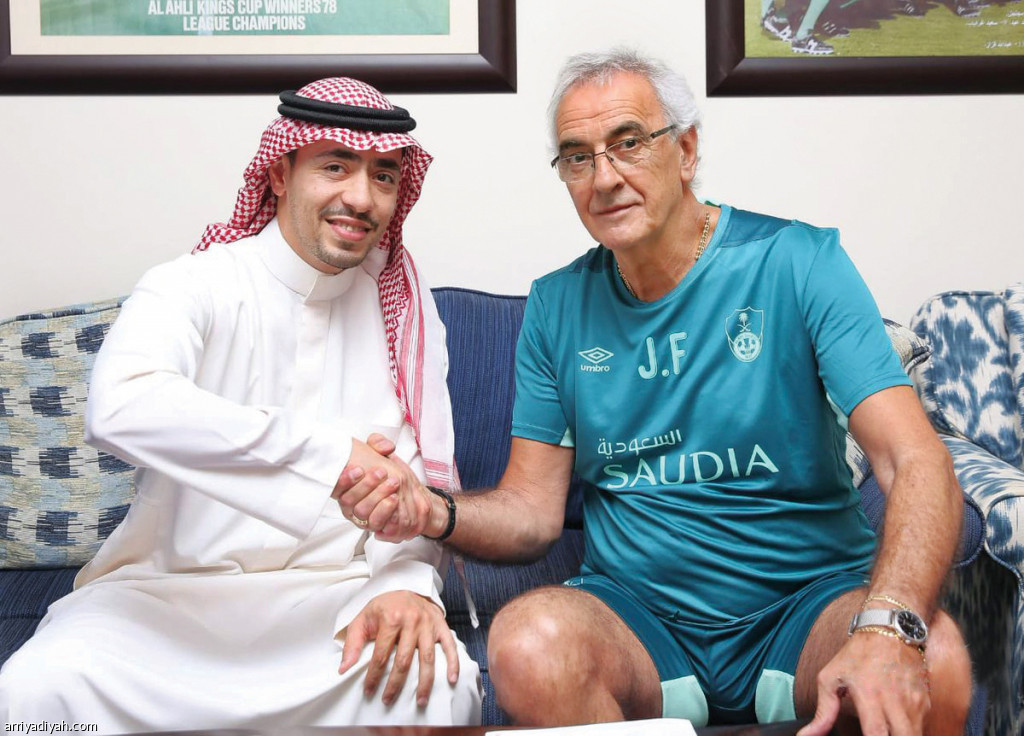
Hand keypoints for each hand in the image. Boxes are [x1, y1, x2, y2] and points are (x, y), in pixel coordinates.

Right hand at [334, 434, 436, 541]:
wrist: (402, 488)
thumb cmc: (385, 469)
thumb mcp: (380, 452)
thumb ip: (379, 443)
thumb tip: (385, 447)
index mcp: (343, 485)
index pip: (334, 487)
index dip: (344, 480)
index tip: (359, 469)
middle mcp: (348, 502)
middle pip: (348, 500)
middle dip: (366, 485)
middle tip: (381, 472)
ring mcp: (360, 516)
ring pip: (362, 511)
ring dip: (377, 496)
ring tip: (392, 483)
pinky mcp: (374, 525)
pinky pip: (375, 523)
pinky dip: (385, 511)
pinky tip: (394, 498)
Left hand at [337, 591, 459, 707]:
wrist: (406, 587)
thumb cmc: (383, 607)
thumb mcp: (363, 619)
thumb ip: (352, 643)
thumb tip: (344, 668)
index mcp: (391, 618)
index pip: (381, 655)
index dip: (373, 676)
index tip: (369, 691)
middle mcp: (411, 621)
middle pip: (404, 660)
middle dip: (395, 684)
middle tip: (388, 700)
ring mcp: (428, 624)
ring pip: (427, 658)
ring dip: (425, 682)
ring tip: (421, 701)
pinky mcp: (441, 625)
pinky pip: (449, 645)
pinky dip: (452, 663)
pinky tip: (451, 680)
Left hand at [798, 632, 929, 735]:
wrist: (889, 629)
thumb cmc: (857, 654)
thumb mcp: (831, 677)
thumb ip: (823, 711)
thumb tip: (807, 735)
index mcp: (870, 695)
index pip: (877, 734)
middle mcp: (896, 701)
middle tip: (877, 735)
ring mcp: (914, 701)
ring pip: (915, 734)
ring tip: (885, 730)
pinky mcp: (926, 701)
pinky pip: (921, 725)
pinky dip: (909, 730)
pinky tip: (896, 725)